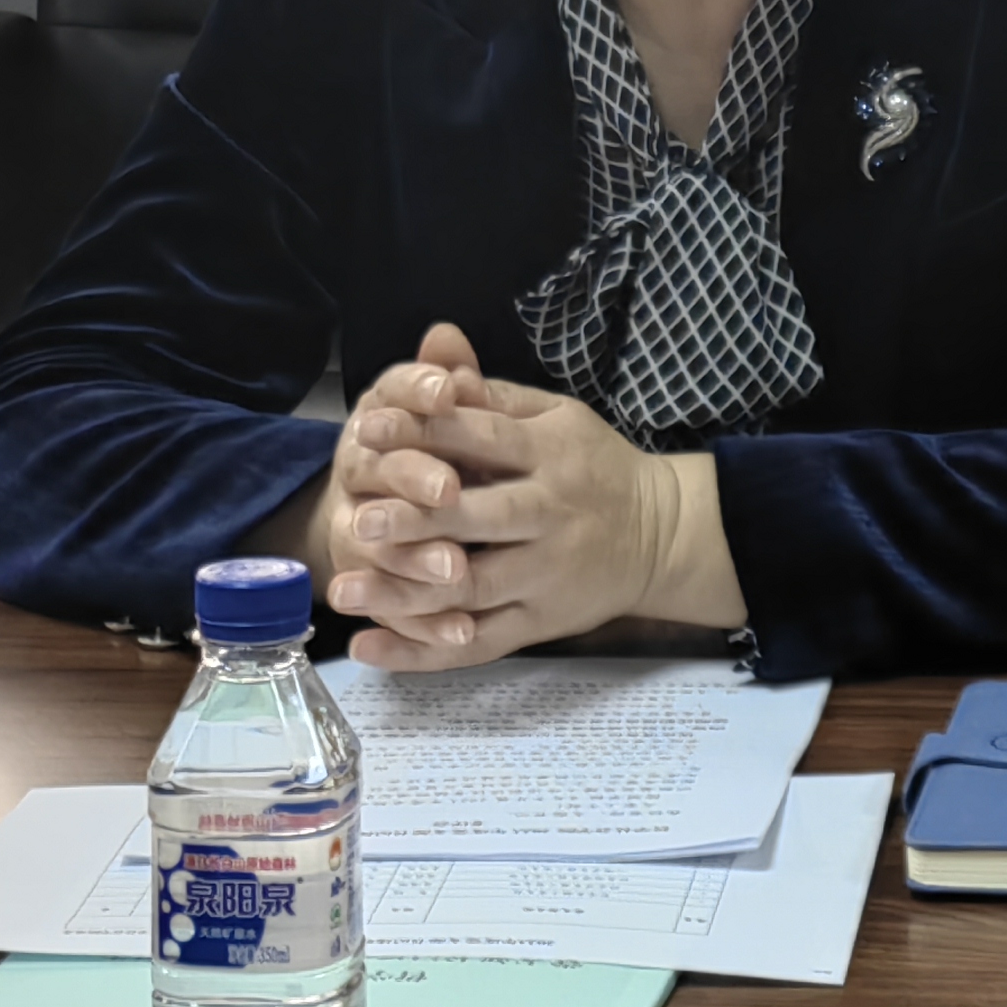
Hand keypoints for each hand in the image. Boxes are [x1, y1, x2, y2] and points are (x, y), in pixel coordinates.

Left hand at [306, 322, 744, 670]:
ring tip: (345, 590)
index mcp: (552, 454)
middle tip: (357, 520)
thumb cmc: (593, 466)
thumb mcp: (558, 417)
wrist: (661, 536)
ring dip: (406, 592)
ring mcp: (546, 575)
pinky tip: (372, 647)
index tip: (367, 429)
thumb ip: (493, 396)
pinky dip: (423, 650)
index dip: (427, 432)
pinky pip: (478, 643)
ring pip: (472, 589)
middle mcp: (550, 515)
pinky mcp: (539, 623)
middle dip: (416, 520)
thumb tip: (437, 357)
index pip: (485, 440)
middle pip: (478, 519)